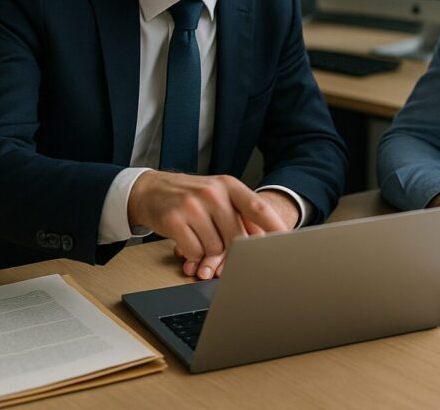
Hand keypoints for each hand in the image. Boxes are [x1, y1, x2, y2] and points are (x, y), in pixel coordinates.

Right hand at [171, 189, 300, 278]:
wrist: (150, 190)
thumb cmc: (190, 196)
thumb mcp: (218, 195)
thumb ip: (242, 214)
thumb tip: (268, 239)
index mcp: (228, 185)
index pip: (258, 207)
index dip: (275, 227)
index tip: (289, 242)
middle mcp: (212, 192)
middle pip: (236, 237)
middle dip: (231, 251)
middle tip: (219, 248)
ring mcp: (192, 205)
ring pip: (215, 248)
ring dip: (209, 253)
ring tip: (199, 237)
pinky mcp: (174, 220)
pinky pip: (194, 252)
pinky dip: (192, 254)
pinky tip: (186, 240)